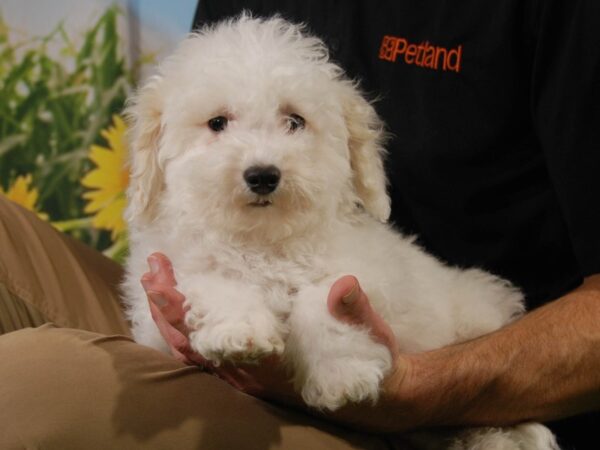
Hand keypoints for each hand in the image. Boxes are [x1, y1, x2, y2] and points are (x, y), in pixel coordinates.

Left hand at [141, 253, 408, 423]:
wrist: (378, 395)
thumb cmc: (372, 364)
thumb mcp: (372, 338)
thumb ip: (356, 313)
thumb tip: (342, 285)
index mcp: (281, 372)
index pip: (226, 346)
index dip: (196, 321)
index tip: (170, 290)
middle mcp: (258, 379)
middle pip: (201, 351)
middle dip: (172, 312)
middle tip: (153, 272)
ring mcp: (251, 378)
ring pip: (198, 354)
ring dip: (173, 318)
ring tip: (155, 279)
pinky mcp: (252, 372)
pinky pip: (209, 353)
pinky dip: (187, 328)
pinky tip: (176, 304)